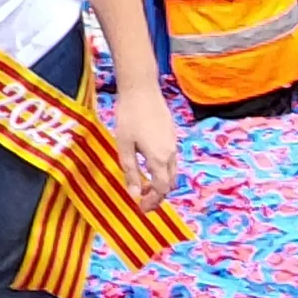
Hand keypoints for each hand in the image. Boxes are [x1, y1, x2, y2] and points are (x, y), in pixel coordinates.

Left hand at [111, 89, 179, 204]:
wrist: (141, 89)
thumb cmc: (129, 116)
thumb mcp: (124, 147)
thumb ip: (131, 172)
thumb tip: (134, 194)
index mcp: (159, 159)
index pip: (161, 189)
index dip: (153, 202)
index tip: (142, 209)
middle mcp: (171, 153)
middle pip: (170, 182)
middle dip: (158, 195)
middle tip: (143, 199)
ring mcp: (173, 142)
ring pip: (172, 170)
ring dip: (160, 181)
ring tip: (143, 182)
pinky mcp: (171, 133)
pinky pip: (171, 158)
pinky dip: (162, 168)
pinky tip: (147, 162)